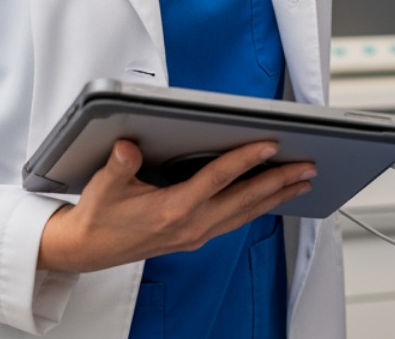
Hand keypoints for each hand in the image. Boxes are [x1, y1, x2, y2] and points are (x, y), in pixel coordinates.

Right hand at [36, 139, 313, 272]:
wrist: (86, 250)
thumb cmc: (98, 216)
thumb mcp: (103, 187)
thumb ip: (119, 165)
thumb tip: (128, 146)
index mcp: (173, 210)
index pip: (217, 179)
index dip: (245, 159)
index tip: (270, 144)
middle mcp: (191, 225)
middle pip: (245, 199)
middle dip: (279, 181)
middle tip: (308, 165)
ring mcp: (196, 233)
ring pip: (246, 213)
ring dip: (277, 195)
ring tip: (303, 180)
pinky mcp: (196, 237)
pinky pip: (236, 220)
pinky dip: (259, 207)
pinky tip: (272, 197)